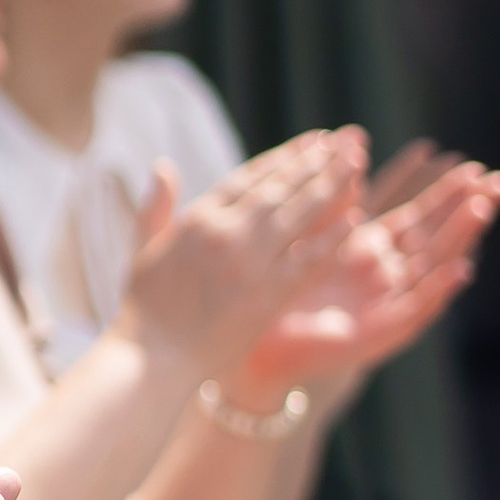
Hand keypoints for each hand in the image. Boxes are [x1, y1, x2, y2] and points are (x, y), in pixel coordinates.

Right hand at [116, 129, 367, 384]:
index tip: (311, 142)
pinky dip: (333, 237)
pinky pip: (310, 258)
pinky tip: (355, 218)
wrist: (155, 357)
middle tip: (344, 143)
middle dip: (315, 162)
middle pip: (281, 188)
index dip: (285, 156)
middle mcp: (227, 233)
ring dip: (331, 185)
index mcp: (197, 218)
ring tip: (355, 164)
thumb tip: (162, 166)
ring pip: (300, 214)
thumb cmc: (145, 308)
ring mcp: (251, 262)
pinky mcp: (270, 294)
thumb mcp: (144, 247)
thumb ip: (156, 207)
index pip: (250, 177)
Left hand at [228, 157, 499, 405]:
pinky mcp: (381, 332)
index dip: (445, 191)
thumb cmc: (281, 292)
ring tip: (483, 208)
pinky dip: (440, 289)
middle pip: (436, 235)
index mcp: (370, 249)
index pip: (418, 214)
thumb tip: (352, 148)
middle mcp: (386, 274)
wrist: (262, 346)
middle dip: (466, 208)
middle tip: (499, 180)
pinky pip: (418, 308)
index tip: (473, 164)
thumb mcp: (310, 236)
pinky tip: (462, 270)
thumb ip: (336, 199)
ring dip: (460, 237)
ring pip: (434, 264)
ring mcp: (387, 302)